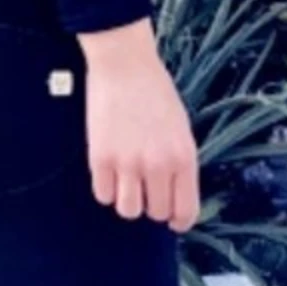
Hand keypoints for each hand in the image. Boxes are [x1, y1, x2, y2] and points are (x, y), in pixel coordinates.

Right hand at [78, 32, 200, 232]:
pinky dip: (106, 188)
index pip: (185, 210)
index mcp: (183, 157)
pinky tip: (109, 172)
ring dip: (128, 200)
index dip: (179, 221)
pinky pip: (103, 195)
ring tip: (126, 182)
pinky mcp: (100, 159)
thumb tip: (174, 194)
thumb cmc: (156, 92)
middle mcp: (158, 165)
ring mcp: (127, 163)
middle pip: (155, 212)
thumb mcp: (181, 129)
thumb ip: (179, 163)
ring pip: (128, 210)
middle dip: (152, 205)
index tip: (173, 221)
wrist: (124, 64)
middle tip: (146, 188)